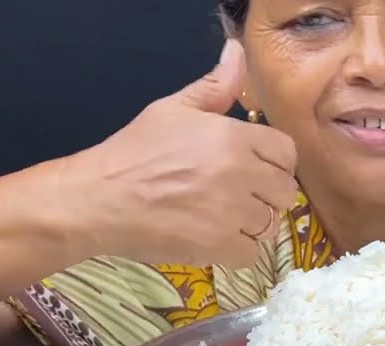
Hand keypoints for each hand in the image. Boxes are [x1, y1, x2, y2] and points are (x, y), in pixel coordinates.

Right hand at [59, 39, 297, 266]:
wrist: (98, 198)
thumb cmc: (134, 151)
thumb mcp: (172, 109)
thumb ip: (214, 87)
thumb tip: (237, 53)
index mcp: (233, 136)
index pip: (286, 152)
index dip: (276, 161)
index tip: (258, 168)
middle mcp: (239, 173)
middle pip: (285, 191)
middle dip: (266, 194)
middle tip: (238, 194)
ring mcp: (230, 212)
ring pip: (270, 224)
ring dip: (251, 223)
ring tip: (223, 216)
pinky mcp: (218, 246)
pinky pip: (252, 254)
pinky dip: (237, 250)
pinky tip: (216, 237)